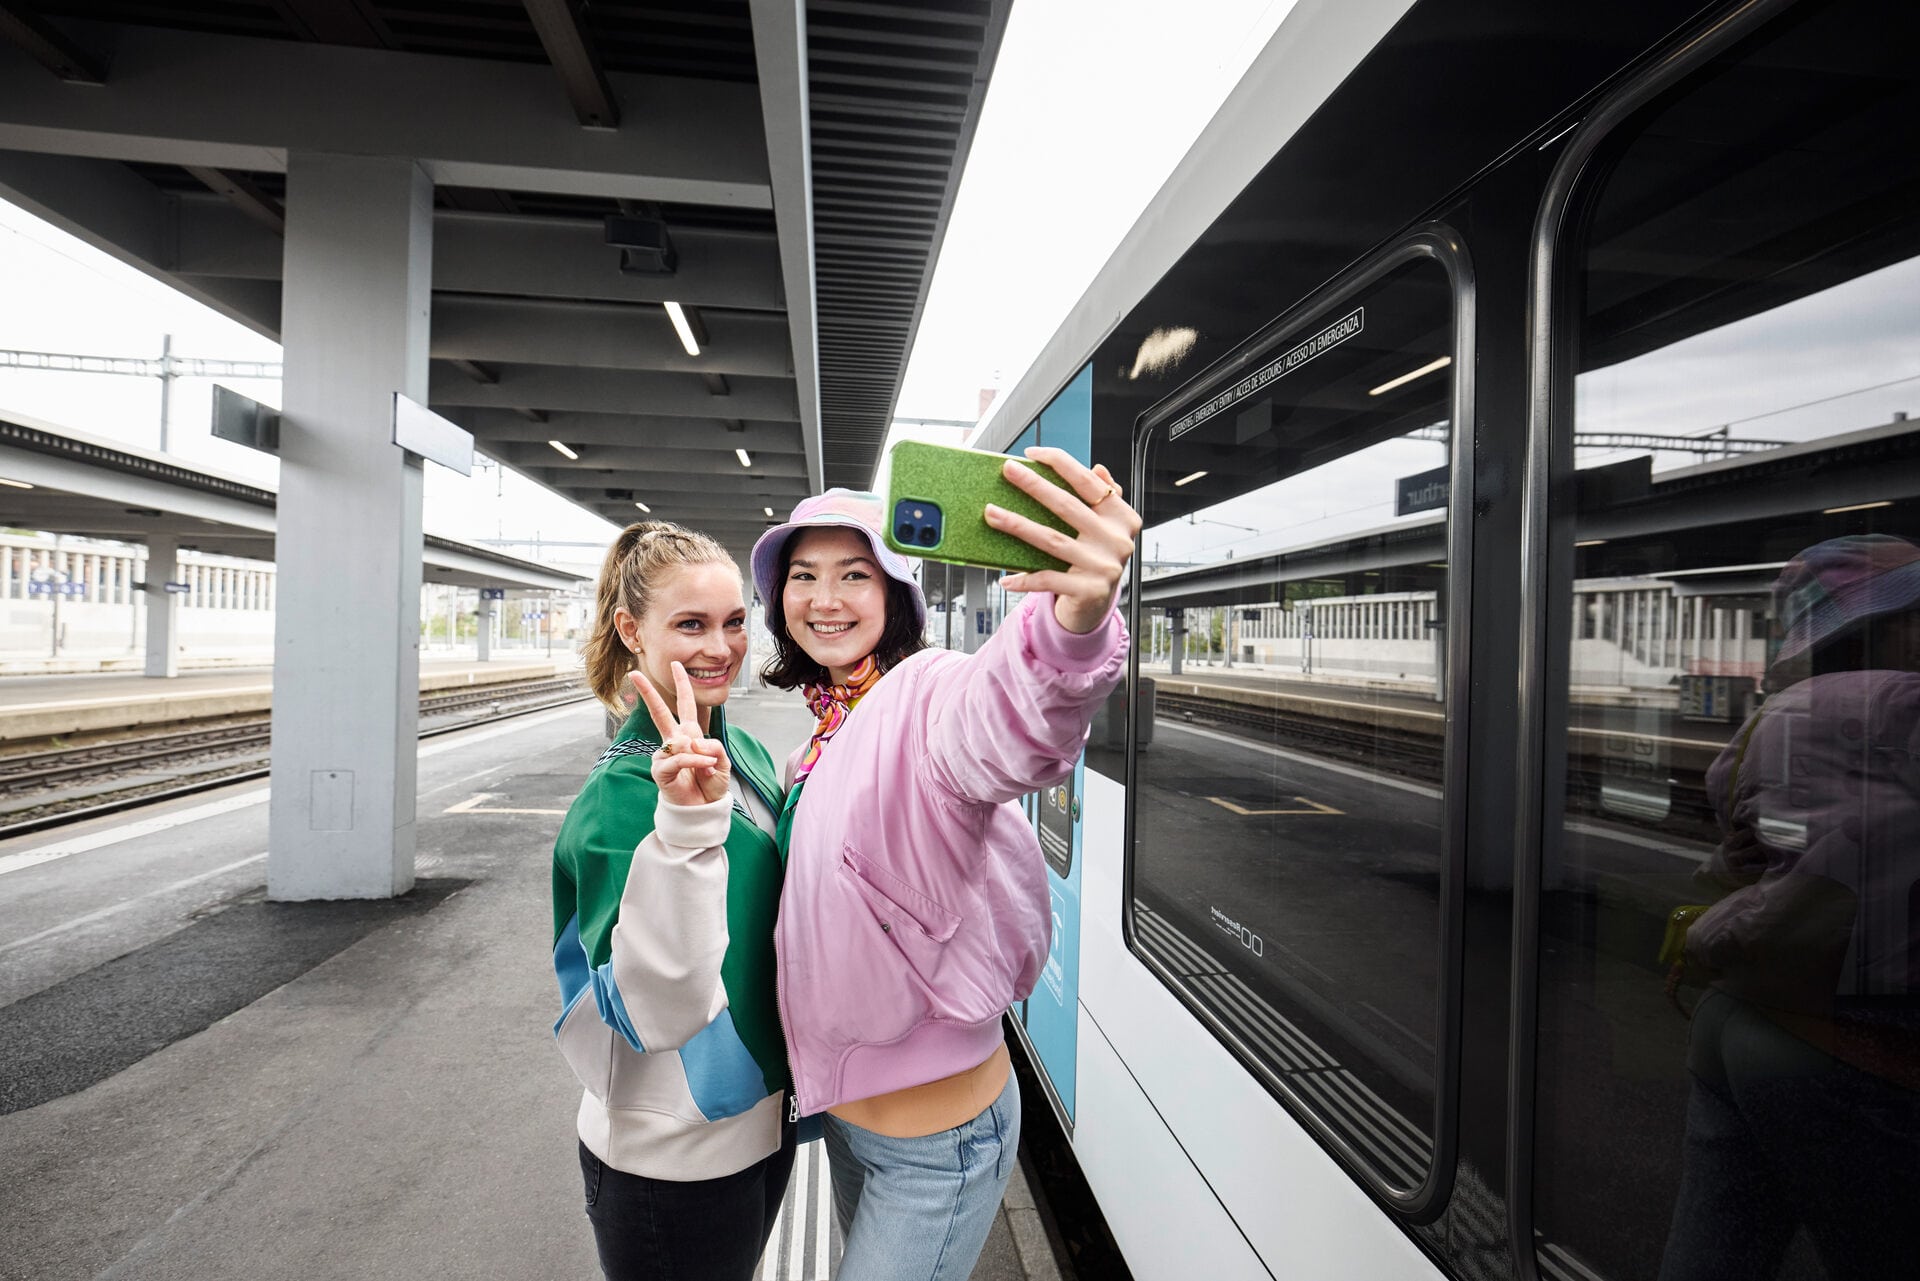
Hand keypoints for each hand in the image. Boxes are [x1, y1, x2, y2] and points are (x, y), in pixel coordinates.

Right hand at [629, 661, 731, 804]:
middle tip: (635, 674)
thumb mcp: (721, 761)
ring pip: (679, 741)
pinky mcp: (661, 770)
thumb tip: (693, 742)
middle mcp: (674, 742)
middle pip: (659, 712)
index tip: (676, 665)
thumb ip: (713, 746)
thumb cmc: (710, 785)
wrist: (703, 809)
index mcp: (689, 734)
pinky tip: (704, 767)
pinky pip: (680, 758)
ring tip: (709, 766)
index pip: (684, 705)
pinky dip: (695, 761)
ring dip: (700, 754)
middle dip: (648, 693)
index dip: (682, 684)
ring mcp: (665, 755)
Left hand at [986, 448, 1140, 633]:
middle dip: (1033, 485)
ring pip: (1051, 540)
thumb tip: (1097, 469)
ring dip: (1017, 525)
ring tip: (992, 513)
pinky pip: (1048, 580)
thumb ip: (1106, 498)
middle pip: (1067, 506)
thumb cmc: (1096, 558)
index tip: (1032, 453)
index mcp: (1121, 518)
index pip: (1088, 483)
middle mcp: (1116, 540)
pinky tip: (1005, 577)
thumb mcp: (1107, 527)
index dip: (1060, 464)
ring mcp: (1103, 566)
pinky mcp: (1088, 590)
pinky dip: (1024, 580)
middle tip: (1009, 470)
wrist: (1098, 605)